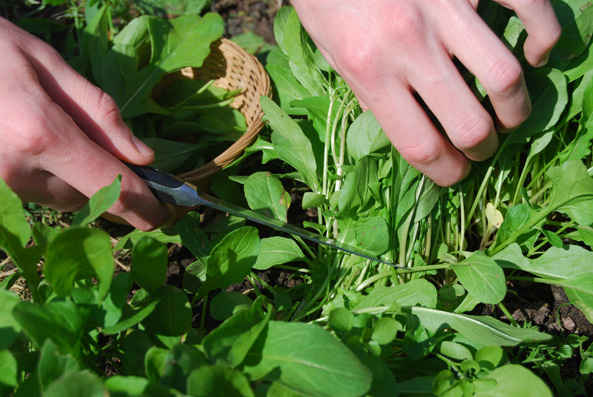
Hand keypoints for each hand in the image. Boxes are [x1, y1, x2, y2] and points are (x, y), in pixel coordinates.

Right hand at [0, 17, 174, 229]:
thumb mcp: (48, 65)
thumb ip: (100, 114)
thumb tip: (142, 157)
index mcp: (42, 134)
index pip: (112, 188)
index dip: (146, 207)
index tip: (167, 213)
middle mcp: (16, 169)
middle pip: (88, 197)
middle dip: (105, 178)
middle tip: (101, 143)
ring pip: (60, 197)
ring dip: (73, 176)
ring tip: (51, 129)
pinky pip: (33, 192)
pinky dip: (47, 175)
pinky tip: (33, 140)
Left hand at [291, 0, 560, 185]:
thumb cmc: (326, 1)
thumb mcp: (333, 55)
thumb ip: (371, 92)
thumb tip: (409, 125)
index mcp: (369, 71)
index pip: (420, 147)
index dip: (446, 173)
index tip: (455, 174)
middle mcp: (409, 44)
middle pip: (469, 125)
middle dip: (482, 149)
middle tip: (481, 148)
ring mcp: (444, 8)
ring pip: (504, 77)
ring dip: (515, 109)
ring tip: (508, 116)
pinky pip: (527, 7)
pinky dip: (543, 36)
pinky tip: (534, 53)